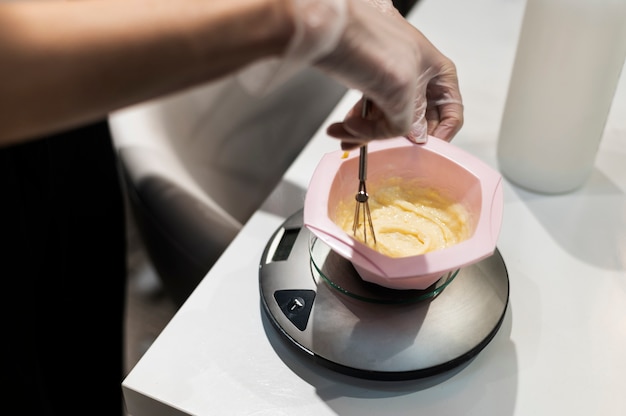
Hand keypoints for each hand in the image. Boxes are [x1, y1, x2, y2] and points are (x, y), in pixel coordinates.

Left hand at [317, 0, 462, 146]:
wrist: (335, 23)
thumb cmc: (373, 38)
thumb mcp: (402, 88)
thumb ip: (411, 119)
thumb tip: (415, 137)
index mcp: (439, 74)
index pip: (451, 115)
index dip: (438, 137)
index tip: (419, 152)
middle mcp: (420, 80)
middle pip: (415, 123)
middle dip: (393, 139)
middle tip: (376, 147)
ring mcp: (395, 83)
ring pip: (388, 121)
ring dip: (367, 133)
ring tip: (346, 135)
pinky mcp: (372, 85)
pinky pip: (369, 114)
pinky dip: (357, 125)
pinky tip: (342, 129)